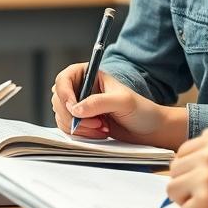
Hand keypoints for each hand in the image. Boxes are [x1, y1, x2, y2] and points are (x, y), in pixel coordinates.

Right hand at [51, 62, 187, 149]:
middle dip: (74, 115)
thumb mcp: (122, 102)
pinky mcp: (81, 121)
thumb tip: (76, 109)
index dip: (64, 93)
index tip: (73, 107)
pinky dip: (81, 133)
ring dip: (79, 126)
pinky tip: (100, 132)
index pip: (64, 79)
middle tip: (96, 122)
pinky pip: (68, 128)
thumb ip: (99, 102)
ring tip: (102, 127)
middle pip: (58, 100)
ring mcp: (79, 106)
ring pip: (61, 116)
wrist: (148, 129)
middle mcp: (81, 88)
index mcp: (89, 74)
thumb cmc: (141, 110)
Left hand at [165, 127, 207, 207]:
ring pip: (174, 192)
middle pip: (174, 172)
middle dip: (186, 187)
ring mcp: (205, 179)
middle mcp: (207, 157)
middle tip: (205, 199)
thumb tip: (199, 159)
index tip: (197, 181)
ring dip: (189, 203)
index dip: (187, 169)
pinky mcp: (207, 202)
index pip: (182, 152)